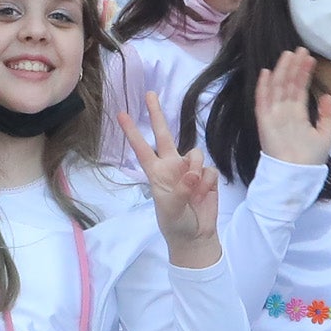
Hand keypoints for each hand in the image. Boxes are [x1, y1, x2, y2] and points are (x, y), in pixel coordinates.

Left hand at [121, 93, 222, 259]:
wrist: (195, 236)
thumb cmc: (175, 223)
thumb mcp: (171, 209)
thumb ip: (181, 190)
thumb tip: (193, 174)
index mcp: (156, 173)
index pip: (142, 148)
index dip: (132, 132)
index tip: (121, 114)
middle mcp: (172, 166)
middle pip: (164, 135)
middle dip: (157, 114)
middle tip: (150, 94)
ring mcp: (190, 170)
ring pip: (195, 153)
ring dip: (196, 169)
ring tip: (195, 190)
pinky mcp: (207, 176)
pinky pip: (209, 170)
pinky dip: (208, 182)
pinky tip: (204, 195)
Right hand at [251, 52, 329, 165]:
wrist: (296, 175)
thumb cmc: (309, 159)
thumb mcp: (325, 134)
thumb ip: (327, 115)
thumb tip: (329, 95)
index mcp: (297, 114)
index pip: (299, 88)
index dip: (304, 73)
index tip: (310, 57)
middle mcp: (284, 112)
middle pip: (287, 84)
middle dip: (293, 66)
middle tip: (299, 48)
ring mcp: (273, 115)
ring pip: (276, 88)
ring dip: (281, 71)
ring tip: (288, 54)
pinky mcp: (264, 122)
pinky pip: (262, 101)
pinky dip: (263, 87)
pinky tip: (266, 72)